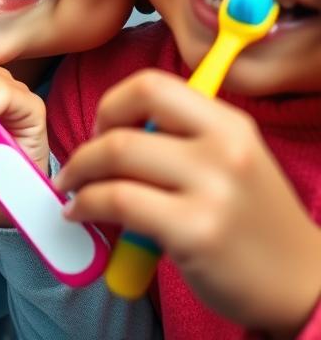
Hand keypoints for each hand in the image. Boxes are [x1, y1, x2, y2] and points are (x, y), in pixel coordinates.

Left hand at [56, 70, 320, 335]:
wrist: (303, 285)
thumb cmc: (251, 220)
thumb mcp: (231, 159)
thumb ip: (181, 135)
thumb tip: (112, 127)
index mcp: (229, 123)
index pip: (151, 84)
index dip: (113, 103)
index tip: (103, 127)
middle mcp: (224, 148)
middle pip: (125, 125)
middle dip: (87, 144)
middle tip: (80, 164)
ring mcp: (211, 190)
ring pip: (116, 159)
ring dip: (78, 172)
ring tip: (72, 188)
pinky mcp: (195, 231)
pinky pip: (117, 202)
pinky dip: (86, 204)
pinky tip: (81, 213)